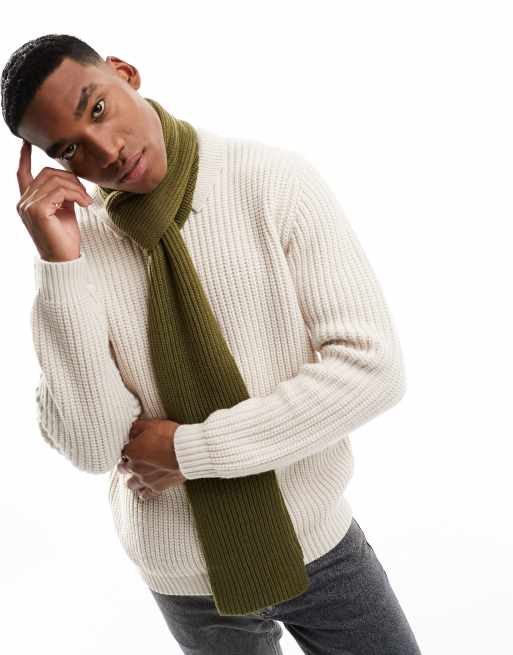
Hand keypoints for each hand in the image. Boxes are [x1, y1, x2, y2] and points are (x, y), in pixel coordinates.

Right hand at [16, 139, 92, 261]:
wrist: (65, 260)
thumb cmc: (65, 238)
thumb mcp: (64, 210)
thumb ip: (61, 193)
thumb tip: (69, 178)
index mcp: (27, 201)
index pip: (22, 173)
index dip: (24, 156)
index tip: (28, 141)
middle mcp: (23, 202)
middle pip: (47, 173)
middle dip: (71, 179)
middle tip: (85, 194)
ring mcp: (27, 206)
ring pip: (55, 180)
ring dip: (76, 188)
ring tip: (86, 201)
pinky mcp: (37, 210)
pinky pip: (59, 191)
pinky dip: (76, 194)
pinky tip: (84, 204)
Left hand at [117, 418, 185, 499]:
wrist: (187, 451)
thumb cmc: (170, 436)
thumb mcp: (152, 424)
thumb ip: (138, 427)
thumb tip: (131, 429)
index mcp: (132, 451)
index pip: (123, 451)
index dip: (129, 448)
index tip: (134, 447)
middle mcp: (135, 467)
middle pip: (122, 468)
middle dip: (127, 464)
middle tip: (134, 460)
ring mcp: (145, 479)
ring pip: (130, 484)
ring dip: (132, 479)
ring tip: (138, 474)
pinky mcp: (156, 487)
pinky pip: (144, 495)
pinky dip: (143, 492)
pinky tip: (146, 488)